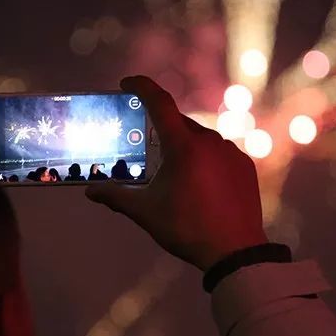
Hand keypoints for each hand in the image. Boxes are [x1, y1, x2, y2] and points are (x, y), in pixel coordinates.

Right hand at [87, 76, 268, 270]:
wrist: (235, 251)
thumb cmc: (186, 228)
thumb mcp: (146, 212)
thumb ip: (117, 196)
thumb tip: (91, 190)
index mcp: (183, 145)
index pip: (159, 103)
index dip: (142, 87)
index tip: (127, 83)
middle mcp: (209, 141)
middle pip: (179, 124)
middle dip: (161, 130)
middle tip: (147, 146)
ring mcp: (231, 152)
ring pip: (201, 139)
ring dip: (185, 147)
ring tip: (174, 172)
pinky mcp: (245, 166)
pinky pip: (219, 153)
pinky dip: (205, 159)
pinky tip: (200, 182)